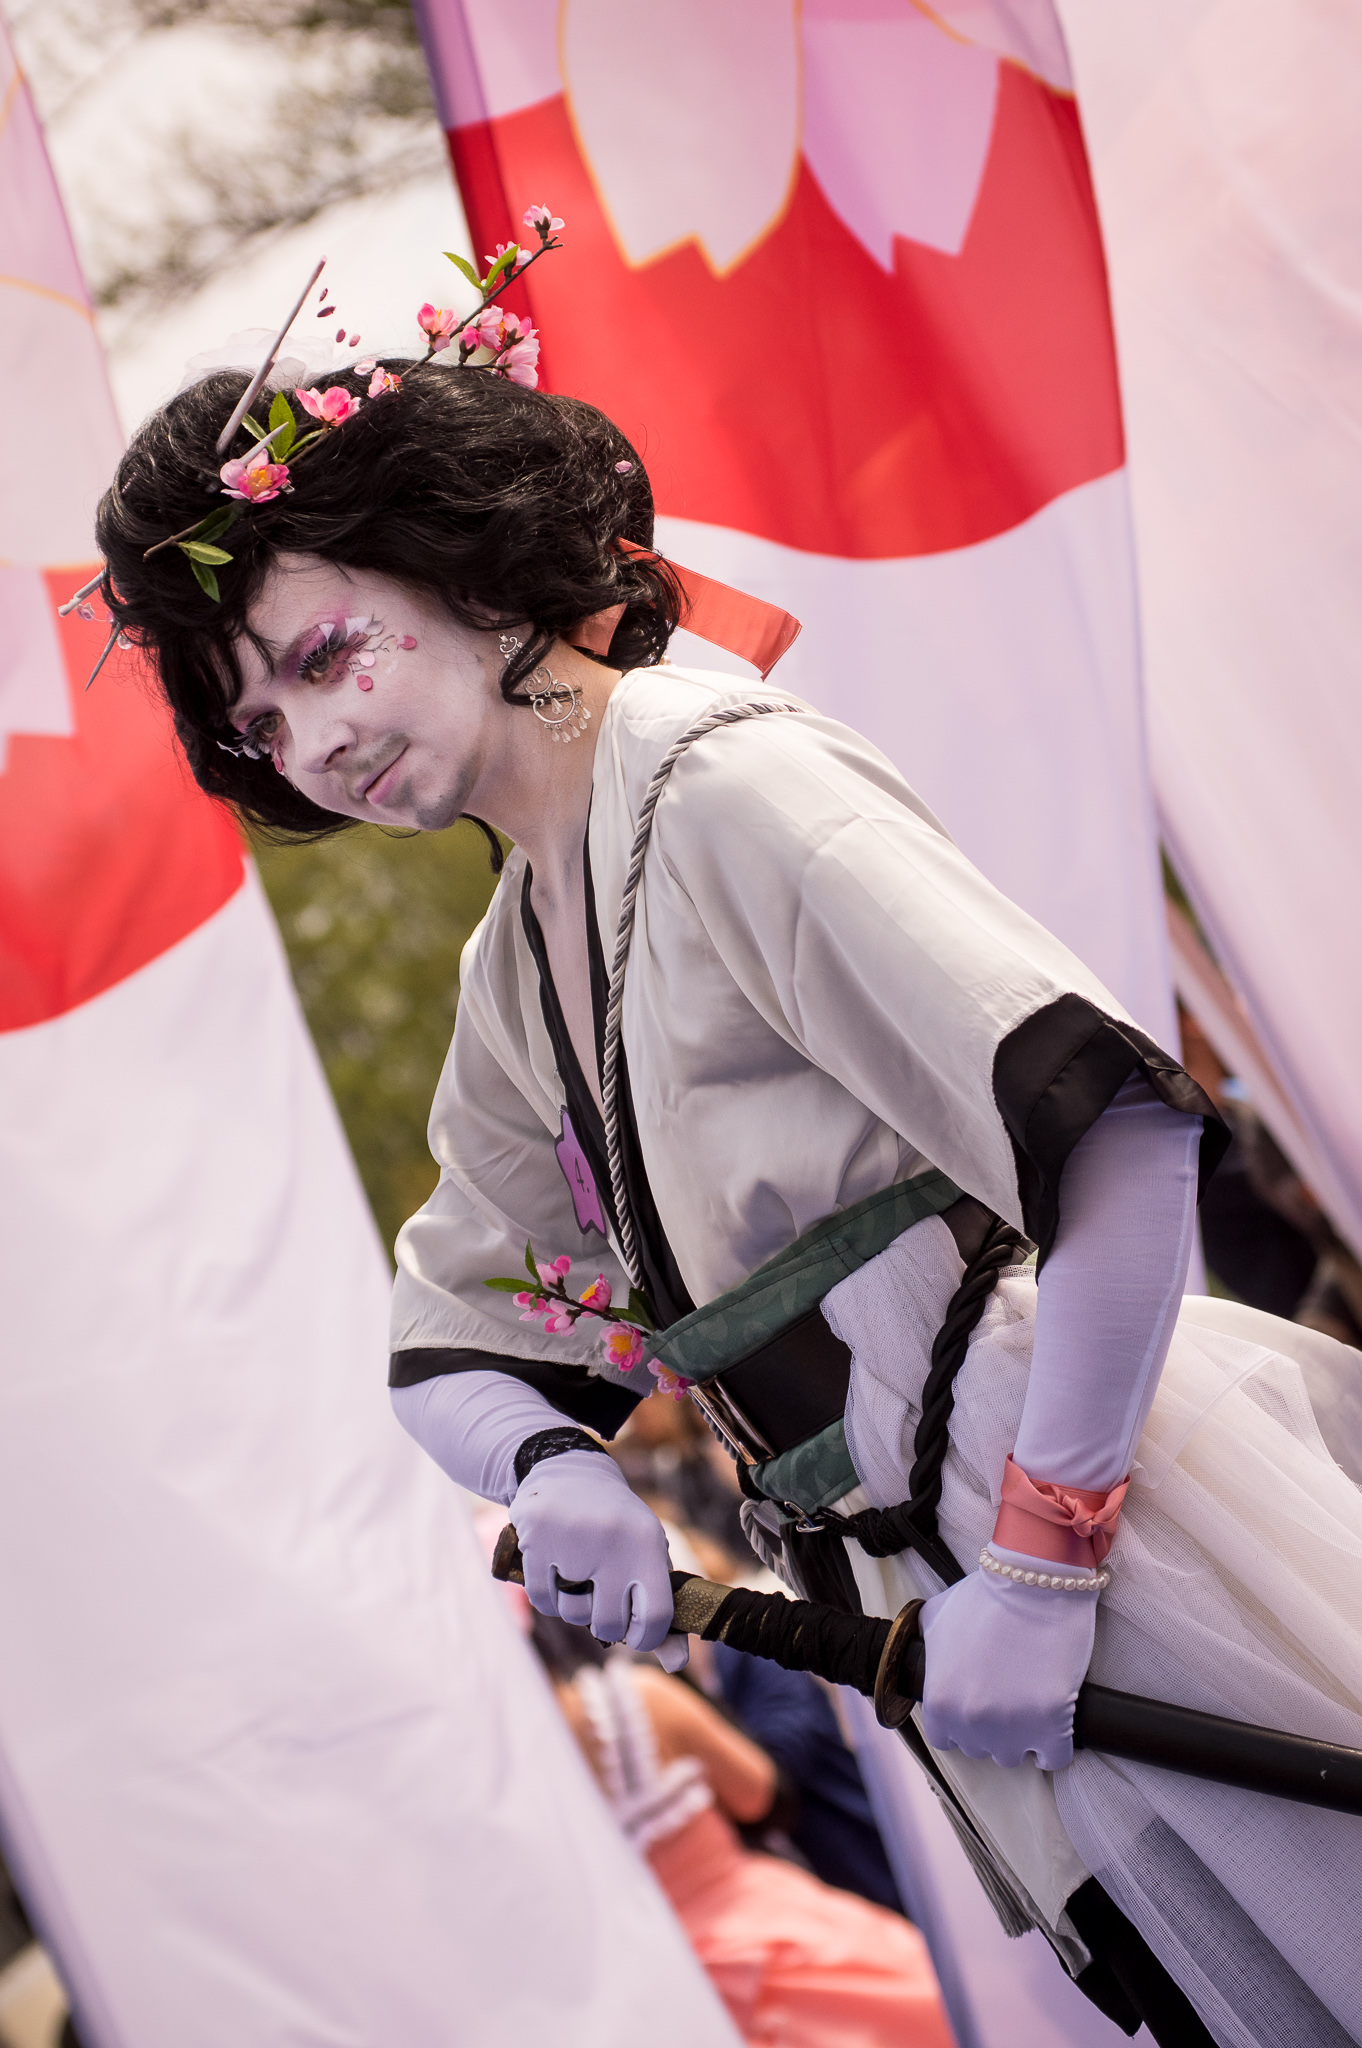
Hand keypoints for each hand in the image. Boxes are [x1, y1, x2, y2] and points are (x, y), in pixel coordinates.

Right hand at [510, 1450, 674, 1650]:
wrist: (570, 1471)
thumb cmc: (618, 1525)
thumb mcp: (647, 1555)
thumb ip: (662, 1608)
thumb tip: (676, 1662)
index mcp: (648, 1543)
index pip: (657, 1616)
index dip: (647, 1639)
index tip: (636, 1635)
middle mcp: (613, 1540)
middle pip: (609, 1624)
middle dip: (605, 1623)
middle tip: (602, 1599)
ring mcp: (571, 1539)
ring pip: (572, 1613)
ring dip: (574, 1606)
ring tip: (578, 1573)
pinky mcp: (536, 1538)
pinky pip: (542, 1600)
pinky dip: (547, 1596)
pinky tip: (553, 1569)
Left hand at [919, 1550, 1097, 1769]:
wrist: (1034, 1582)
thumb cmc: (987, 1596)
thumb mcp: (937, 1618)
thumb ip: (927, 1650)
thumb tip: (927, 1661)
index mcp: (940, 1700)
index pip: (944, 1738)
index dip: (960, 1723)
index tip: (975, 1707)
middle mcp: (970, 1721)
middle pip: (979, 1747)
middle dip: (989, 1727)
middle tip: (1004, 1697)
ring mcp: (1012, 1727)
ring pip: (1013, 1756)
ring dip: (1020, 1737)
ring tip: (1028, 1705)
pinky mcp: (1052, 1726)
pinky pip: (1054, 1758)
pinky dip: (1054, 1746)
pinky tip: (1054, 1724)